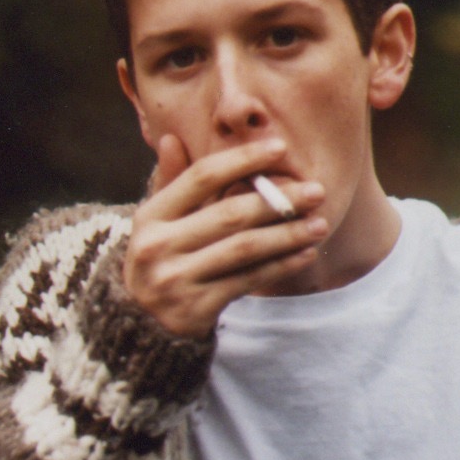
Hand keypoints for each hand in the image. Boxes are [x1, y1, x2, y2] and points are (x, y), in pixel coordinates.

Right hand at [123, 135, 326, 337]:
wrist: (140, 321)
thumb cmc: (160, 256)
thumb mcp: (157, 220)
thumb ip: (171, 181)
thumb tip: (173, 138)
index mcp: (150, 216)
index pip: (201, 177)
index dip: (242, 160)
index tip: (280, 148)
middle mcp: (157, 246)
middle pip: (229, 215)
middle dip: (278, 201)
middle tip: (316, 191)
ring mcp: (175, 280)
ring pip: (244, 249)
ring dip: (288, 235)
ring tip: (319, 224)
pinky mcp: (196, 308)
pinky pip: (248, 280)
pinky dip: (281, 265)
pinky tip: (305, 253)